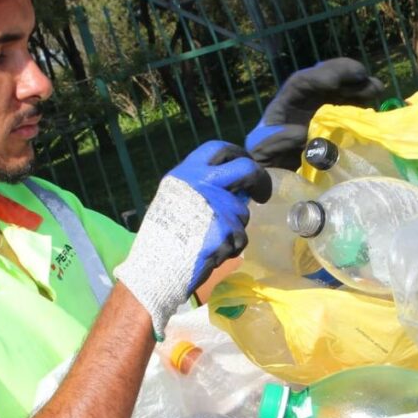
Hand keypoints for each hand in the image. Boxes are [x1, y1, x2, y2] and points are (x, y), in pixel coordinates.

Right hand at [114, 141, 270, 335]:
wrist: (155, 268)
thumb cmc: (162, 237)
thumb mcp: (173, 199)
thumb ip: (200, 188)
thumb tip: (233, 187)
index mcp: (186, 174)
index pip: (219, 149)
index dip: (238, 154)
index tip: (246, 164)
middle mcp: (203, 184)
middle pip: (246, 169)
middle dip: (260, 180)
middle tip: (262, 194)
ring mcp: (217, 206)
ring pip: (242, 212)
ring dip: (234, 228)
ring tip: (210, 241)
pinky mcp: (226, 230)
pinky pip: (241, 238)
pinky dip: (232, 248)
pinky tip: (212, 253)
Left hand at [246, 58, 384, 169]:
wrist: (273, 188)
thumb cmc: (264, 168)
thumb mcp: (261, 155)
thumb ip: (274, 142)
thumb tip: (301, 133)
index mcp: (283, 108)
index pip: (300, 83)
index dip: (318, 77)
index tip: (335, 81)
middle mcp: (303, 106)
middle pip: (325, 82)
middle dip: (345, 76)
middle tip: (364, 78)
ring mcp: (322, 115)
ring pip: (341, 93)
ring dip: (358, 88)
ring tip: (376, 90)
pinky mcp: (337, 129)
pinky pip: (351, 112)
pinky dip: (363, 107)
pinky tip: (375, 109)